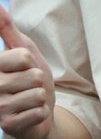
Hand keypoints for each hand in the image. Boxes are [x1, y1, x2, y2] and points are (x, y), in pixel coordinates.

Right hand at [0, 6, 54, 138]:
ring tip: (29, 99)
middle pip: (33, 75)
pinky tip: (31, 113)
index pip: (24, 56)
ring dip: (39, 97)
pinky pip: (39, 111)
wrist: (37, 108)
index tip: (23, 67)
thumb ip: (7, 28)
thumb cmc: (29, 75)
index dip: (30, 61)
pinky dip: (41, 111)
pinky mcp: (8, 125)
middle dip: (37, 80)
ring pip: (37, 93)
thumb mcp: (22, 48)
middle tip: (28, 86)